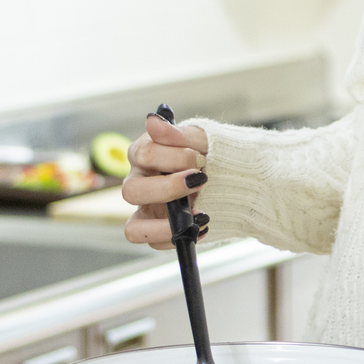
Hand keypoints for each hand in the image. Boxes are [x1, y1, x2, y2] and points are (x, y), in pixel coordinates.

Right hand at [122, 112, 211, 248]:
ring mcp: (147, 210)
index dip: (171, 157)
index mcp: (143, 155)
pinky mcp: (159, 230)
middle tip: (200, 181)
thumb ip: (176, 133)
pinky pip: (156, 244)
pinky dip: (180, 237)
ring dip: (164, 226)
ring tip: (197, 217)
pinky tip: (204, 224)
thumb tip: (152, 120)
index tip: (199, 158)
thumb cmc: (208, 154)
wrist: (234, 177)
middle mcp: (139, 183)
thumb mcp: (199, 139)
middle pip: (130, 192)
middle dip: (167, 189)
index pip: (142, 154)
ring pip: (133, 229)